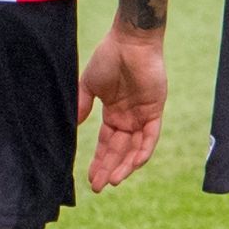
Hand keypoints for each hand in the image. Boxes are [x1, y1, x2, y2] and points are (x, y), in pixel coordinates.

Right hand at [78, 24, 165, 190]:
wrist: (128, 41)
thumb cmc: (108, 58)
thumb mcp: (89, 85)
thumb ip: (83, 106)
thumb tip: (73, 126)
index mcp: (114, 113)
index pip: (106, 144)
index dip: (98, 161)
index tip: (89, 178)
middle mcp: (129, 118)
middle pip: (119, 151)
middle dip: (108, 169)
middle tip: (98, 187)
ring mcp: (143, 116)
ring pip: (135, 149)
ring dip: (125, 166)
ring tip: (113, 182)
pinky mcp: (155, 111)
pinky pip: (150, 138)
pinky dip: (142, 152)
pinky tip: (132, 166)